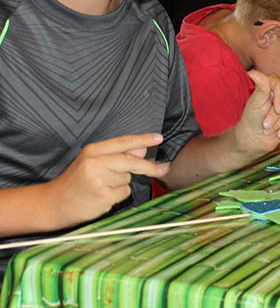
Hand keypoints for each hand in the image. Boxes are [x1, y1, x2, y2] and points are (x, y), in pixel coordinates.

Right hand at [46, 133, 168, 227]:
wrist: (54, 203)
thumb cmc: (76, 181)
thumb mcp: (92, 161)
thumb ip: (116, 154)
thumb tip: (141, 149)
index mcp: (93, 150)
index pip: (124, 142)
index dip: (143, 139)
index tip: (159, 138)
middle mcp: (95, 163)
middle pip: (132, 161)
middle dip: (149, 166)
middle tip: (163, 168)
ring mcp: (99, 181)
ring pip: (128, 179)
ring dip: (122, 184)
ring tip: (102, 187)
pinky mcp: (103, 197)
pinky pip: (124, 193)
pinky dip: (118, 196)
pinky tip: (102, 196)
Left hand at [234, 70, 279, 154]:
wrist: (255, 136)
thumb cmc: (252, 117)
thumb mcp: (255, 103)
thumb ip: (260, 88)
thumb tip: (252, 72)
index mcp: (274, 82)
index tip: (276, 110)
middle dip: (277, 115)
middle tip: (265, 125)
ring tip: (269, 129)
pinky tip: (279, 134)